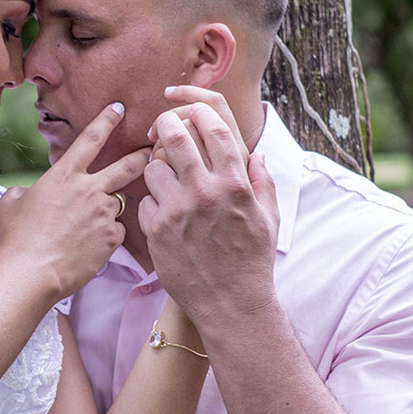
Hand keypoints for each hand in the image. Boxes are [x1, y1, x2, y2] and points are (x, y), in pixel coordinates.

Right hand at [0, 103, 149, 301]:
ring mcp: (103, 214)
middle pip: (128, 166)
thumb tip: (26, 194)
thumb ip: (23, 192)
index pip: (90, 138)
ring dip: (107, 211)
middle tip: (154, 151)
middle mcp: (89, 189)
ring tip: (86, 228)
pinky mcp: (111, 239)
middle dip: (143, 156)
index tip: (119, 108)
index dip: (107, 120)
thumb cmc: (16, 238)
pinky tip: (88, 247)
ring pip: (117, 205)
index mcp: (64, 175)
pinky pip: (116, 232)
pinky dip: (106, 237)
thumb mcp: (10, 204)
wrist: (30, 272)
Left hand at [138, 94, 279, 340]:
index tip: (190, 109)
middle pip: (175, 135)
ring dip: (156, 166)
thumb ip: (261, 181)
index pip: (214, 126)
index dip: (199, 110)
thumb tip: (257, 153)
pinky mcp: (156, 230)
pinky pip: (144, 200)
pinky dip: (151, 201)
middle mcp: (205, 192)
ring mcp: (178, 210)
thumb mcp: (268, 218)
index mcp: (235, 183)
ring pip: (152, 166)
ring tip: (165, 178)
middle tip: (163, 127)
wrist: (231, 304)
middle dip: (166, 124)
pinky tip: (163, 213)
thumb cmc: (252, 261)